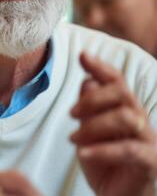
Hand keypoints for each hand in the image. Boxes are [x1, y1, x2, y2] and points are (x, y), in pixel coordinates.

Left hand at [70, 52, 156, 195]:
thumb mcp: (88, 134)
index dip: (101, 67)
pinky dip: (103, 149)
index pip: (117, 81)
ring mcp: (148, 140)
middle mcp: (140, 120)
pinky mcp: (150, 162)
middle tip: (70, 114)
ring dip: (94, 125)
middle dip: (92, 99)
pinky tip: (82, 153)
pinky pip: (129, 150)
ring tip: (73, 139)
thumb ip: (88, 109)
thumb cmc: (104, 163)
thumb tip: (86, 81)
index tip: (82, 56)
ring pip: (126, 118)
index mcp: (125, 109)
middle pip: (122, 94)